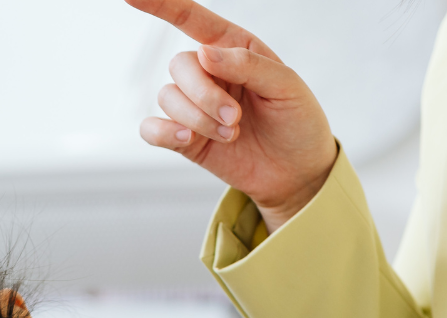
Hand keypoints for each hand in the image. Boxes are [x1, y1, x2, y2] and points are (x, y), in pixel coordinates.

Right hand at [127, 0, 336, 229]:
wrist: (296, 172)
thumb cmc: (296, 122)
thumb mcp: (286, 86)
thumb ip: (247, 64)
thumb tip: (204, 53)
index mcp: (233, 48)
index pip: (190, 18)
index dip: (160, 4)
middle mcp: (208, 73)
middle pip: (180, 66)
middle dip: (205, 95)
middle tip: (235, 118)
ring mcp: (193, 107)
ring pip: (168, 98)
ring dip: (198, 119)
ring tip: (231, 134)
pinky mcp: (183, 140)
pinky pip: (151, 128)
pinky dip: (164, 133)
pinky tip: (188, 140)